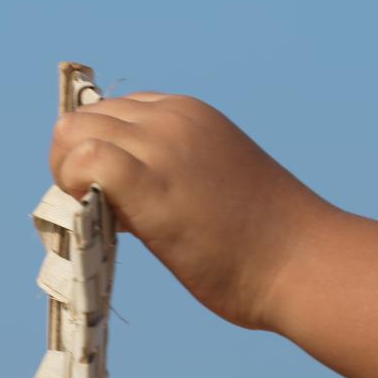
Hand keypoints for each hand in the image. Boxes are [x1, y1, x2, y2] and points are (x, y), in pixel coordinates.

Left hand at [46, 92, 331, 331]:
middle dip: (80, 158)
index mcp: (193, 115)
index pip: (119, 111)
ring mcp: (160, 147)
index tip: (122, 190)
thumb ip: (178, 174)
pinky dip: (72, 184)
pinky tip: (97, 215)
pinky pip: (82, 160)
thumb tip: (128, 200)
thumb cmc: (275, 245)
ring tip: (96, 212)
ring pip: (73, 132)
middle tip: (99, 205)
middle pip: (89, 117)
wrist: (308, 265)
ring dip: (69, 172)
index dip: (110, 149)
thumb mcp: (222, 182)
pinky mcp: (148, 182)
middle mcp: (173, 120)